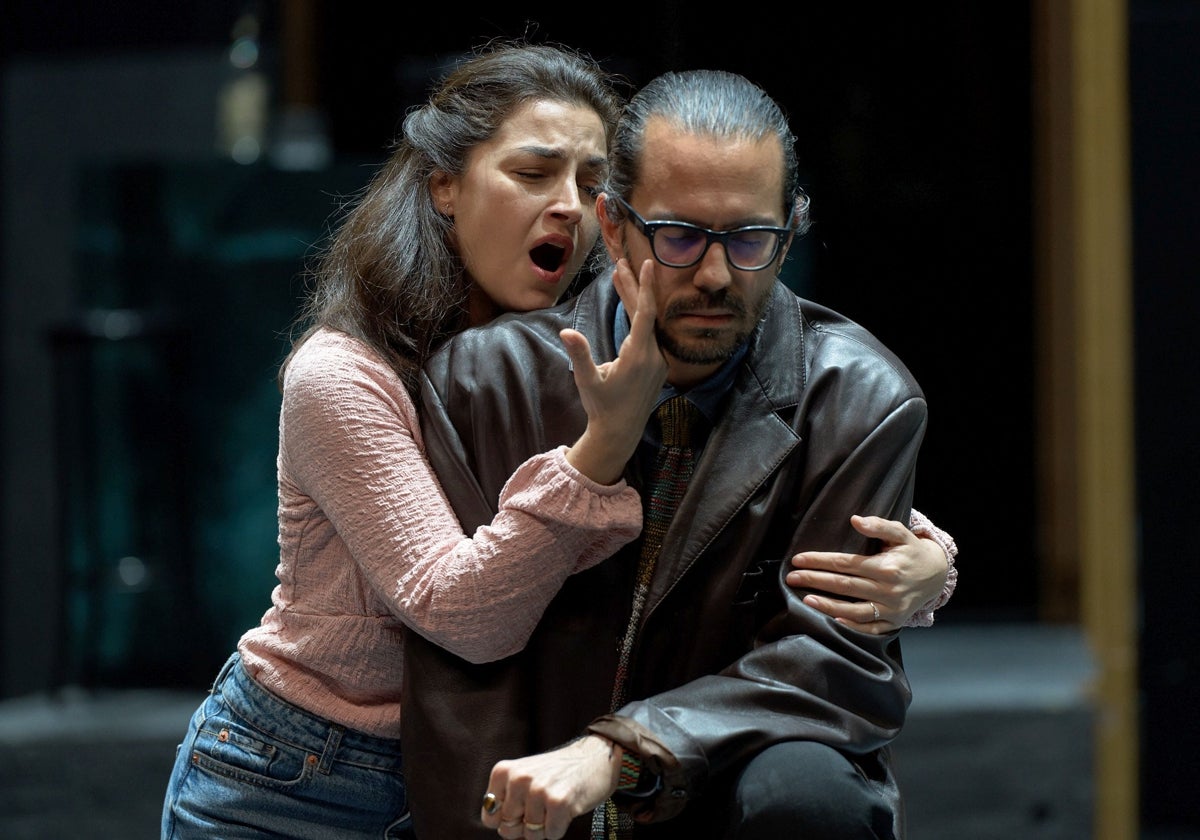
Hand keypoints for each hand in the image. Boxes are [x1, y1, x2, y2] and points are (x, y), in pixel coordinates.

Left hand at [479, 735, 620, 838]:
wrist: (596, 756)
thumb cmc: (558, 772)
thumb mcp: (525, 777)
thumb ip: (507, 801)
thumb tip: (503, 830)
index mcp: (504, 772)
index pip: (490, 817)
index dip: (508, 821)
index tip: (524, 807)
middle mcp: (518, 779)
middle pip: (509, 829)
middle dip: (526, 826)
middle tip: (543, 805)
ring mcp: (538, 790)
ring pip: (531, 835)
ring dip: (545, 827)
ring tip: (556, 804)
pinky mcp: (559, 802)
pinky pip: (552, 835)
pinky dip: (560, 828)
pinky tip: (567, 807)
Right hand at [562, 259, 666, 483]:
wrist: (620, 433)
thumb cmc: (602, 407)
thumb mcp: (587, 381)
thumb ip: (580, 355)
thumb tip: (566, 332)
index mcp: (639, 355)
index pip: (646, 313)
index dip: (645, 287)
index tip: (649, 264)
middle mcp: (653, 355)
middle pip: (645, 313)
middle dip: (633, 287)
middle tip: (622, 263)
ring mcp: (657, 361)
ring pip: (647, 323)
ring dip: (634, 300)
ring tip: (621, 277)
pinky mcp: (656, 366)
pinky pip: (648, 334)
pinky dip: (638, 318)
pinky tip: (628, 306)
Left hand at [787, 514, 949, 632]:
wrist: (938, 575)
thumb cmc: (913, 551)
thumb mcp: (901, 533)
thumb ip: (879, 525)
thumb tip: (855, 520)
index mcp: (887, 567)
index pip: (845, 564)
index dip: (820, 561)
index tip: (798, 559)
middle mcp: (888, 590)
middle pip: (844, 585)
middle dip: (815, 581)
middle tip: (791, 577)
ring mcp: (891, 609)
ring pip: (853, 610)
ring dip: (827, 605)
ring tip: (805, 599)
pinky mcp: (893, 621)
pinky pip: (869, 628)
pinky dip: (851, 626)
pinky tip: (832, 620)